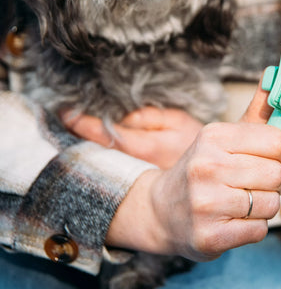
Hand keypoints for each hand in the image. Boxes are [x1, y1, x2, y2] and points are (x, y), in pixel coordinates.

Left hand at [61, 107, 202, 168]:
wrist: (207, 174)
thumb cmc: (193, 143)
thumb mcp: (177, 121)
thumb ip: (148, 117)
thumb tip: (121, 115)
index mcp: (143, 146)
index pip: (103, 134)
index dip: (82, 122)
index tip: (66, 112)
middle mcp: (132, 164)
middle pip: (97, 148)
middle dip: (79, 132)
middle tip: (64, 116)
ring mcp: (131, 174)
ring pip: (101, 156)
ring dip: (86, 141)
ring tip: (75, 125)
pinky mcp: (133, 178)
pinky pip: (110, 162)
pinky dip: (99, 150)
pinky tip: (96, 141)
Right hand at [106, 78, 280, 260]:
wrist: (163, 210)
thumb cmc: (202, 169)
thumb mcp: (222, 137)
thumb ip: (255, 111)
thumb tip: (275, 76)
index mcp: (213, 136)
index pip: (277, 142)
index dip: (280, 153)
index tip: (268, 158)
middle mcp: (206, 166)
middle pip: (277, 174)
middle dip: (272, 181)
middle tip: (252, 182)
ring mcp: (206, 203)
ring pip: (271, 204)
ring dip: (263, 206)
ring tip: (241, 201)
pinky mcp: (209, 236)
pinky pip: (259, 230)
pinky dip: (253, 226)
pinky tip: (233, 219)